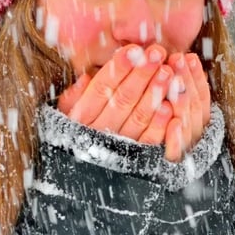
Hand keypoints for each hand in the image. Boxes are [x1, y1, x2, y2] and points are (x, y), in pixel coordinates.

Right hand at [56, 45, 210, 161]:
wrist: (76, 184)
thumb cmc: (74, 138)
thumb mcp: (65, 118)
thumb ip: (74, 97)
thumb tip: (86, 76)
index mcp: (80, 118)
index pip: (101, 88)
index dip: (118, 68)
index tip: (134, 50)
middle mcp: (97, 133)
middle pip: (122, 99)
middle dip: (141, 74)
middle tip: (157, 53)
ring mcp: (116, 148)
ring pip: (137, 118)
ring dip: (154, 94)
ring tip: (168, 71)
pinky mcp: (134, 162)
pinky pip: (148, 143)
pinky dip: (159, 125)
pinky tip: (170, 107)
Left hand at [164, 52, 211, 162]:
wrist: (153, 182)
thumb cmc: (162, 139)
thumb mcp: (176, 111)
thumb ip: (177, 91)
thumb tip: (176, 59)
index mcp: (196, 122)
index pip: (201, 97)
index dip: (196, 77)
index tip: (189, 57)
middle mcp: (193, 137)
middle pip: (194, 107)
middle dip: (187, 81)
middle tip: (177, 60)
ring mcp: (183, 152)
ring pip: (187, 125)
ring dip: (182, 102)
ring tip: (175, 81)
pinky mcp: (167, 168)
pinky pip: (175, 152)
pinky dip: (176, 137)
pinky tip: (173, 122)